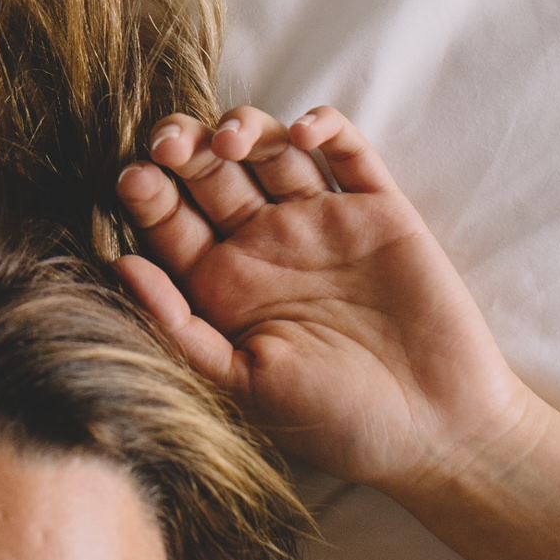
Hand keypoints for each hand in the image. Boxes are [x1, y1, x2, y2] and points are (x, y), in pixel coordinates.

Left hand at [114, 106, 534, 500]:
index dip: (148, 190)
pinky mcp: (378, 210)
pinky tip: (304, 134)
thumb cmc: (337, 422)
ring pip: (270, 147)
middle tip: (171, 143)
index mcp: (222, 284)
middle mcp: (265, 244)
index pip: (169, 218)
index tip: (135, 178)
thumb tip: (119, 263)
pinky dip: (325, 127)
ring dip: (244, 126)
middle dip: (184, 144)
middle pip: (210, 170)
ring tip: (232, 141)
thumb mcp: (243, 385)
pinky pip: (348, 150)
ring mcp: (321, 221)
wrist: (440, 432)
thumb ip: (179, 327)